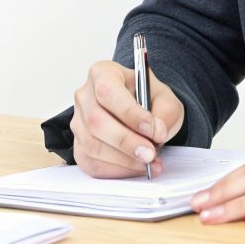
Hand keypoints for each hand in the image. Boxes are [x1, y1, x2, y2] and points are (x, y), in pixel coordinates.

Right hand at [70, 58, 184, 178]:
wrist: (142, 114)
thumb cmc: (149, 100)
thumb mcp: (165, 98)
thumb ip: (165, 112)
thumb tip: (156, 132)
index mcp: (103, 73)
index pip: (108, 91)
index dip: (129, 113)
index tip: (152, 129)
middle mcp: (84, 96)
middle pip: (96, 121)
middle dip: (126, 142)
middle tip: (151, 153)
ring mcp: (78, 123)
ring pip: (92, 146)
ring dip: (124, 159)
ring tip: (149, 161)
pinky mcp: (80, 147)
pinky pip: (92, 164)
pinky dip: (117, 170)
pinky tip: (136, 167)